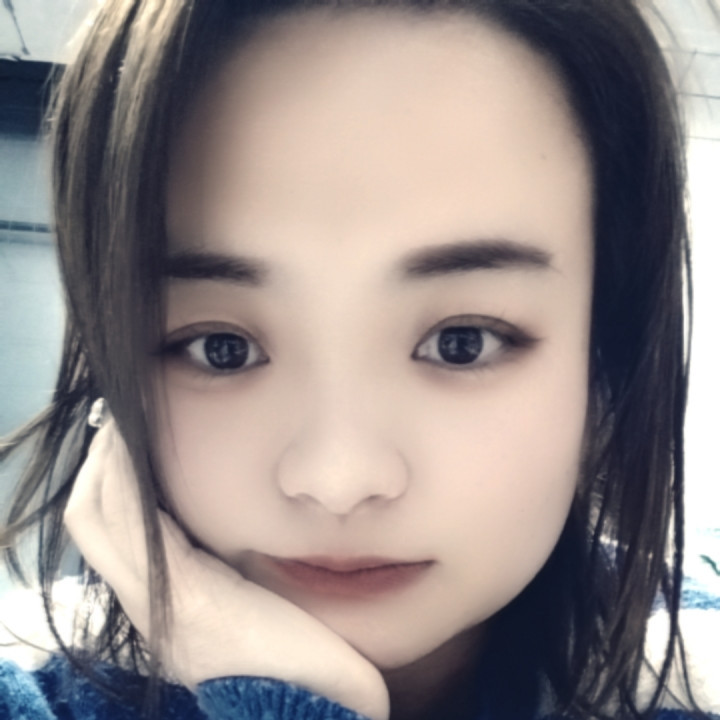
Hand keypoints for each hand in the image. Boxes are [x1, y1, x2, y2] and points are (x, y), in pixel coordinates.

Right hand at [64, 421, 388, 719]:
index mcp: (168, 607)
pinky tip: (148, 450)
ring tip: (127, 421)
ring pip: (101, 518)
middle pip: (90, 518)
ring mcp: (164, 609)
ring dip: (111, 463)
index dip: (107, 478)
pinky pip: (140, 530)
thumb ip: (227, 568)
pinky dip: (135, 484)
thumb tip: (230, 523)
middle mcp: (153, 610)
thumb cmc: (301, 659)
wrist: (318, 705)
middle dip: (100, 462)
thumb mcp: (249, 604)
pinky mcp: (192, 601)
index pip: (108, 530)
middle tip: (118, 420)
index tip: (123, 436)